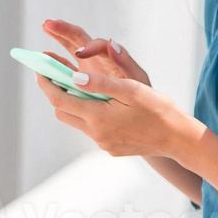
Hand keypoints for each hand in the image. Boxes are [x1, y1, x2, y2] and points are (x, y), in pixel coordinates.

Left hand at [32, 59, 196, 159]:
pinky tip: (103, 104)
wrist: (177, 138)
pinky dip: (89, 115)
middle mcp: (96, 133)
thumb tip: (75, 76)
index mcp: (98, 117)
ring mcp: (103, 143)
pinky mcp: (111, 148)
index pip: (60, 99)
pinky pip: (92, 130)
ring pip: (76, 121)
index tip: (40, 69)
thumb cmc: (158, 109)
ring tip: (79, 86)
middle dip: (56, 93)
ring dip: (73, 104)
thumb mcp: (131, 89)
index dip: (47, 83)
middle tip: (57, 74)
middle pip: (62, 112)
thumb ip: (101, 83)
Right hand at [41, 18, 151, 86]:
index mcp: (110, 56)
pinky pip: (64, 68)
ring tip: (45, 31)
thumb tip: (110, 43)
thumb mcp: (136, 77)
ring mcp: (87, 67)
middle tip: (48, 24)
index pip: (96, 44)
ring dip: (56, 40)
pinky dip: (54, 62)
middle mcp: (96, 58)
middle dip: (63, 29)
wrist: (139, 109)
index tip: (79, 53)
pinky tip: (44, 60)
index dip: (87, 46)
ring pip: (68, 49)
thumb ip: (124, 61)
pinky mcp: (80, 78)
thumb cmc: (141, 92)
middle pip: (78, 38)